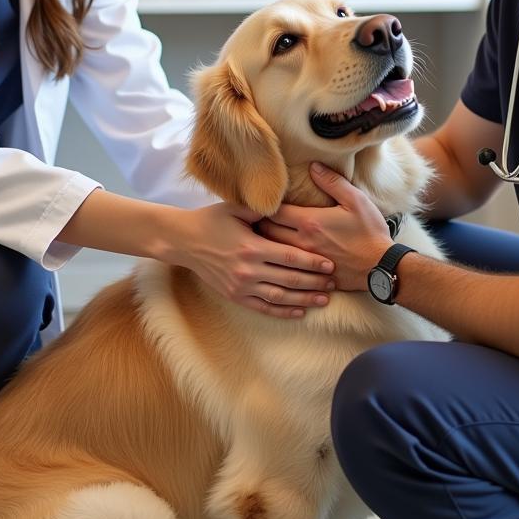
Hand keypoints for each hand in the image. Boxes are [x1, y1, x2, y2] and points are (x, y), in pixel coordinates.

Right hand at [170, 201, 336, 319]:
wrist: (183, 241)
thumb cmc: (211, 220)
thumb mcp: (236, 209)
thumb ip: (263, 210)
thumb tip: (288, 205)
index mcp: (252, 246)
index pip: (290, 257)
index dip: (312, 262)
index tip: (330, 264)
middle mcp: (248, 270)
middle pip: (290, 279)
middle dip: (315, 282)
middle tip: (334, 283)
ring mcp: (241, 286)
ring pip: (280, 297)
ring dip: (304, 300)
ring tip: (324, 300)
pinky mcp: (234, 296)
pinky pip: (263, 307)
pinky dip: (282, 311)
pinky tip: (299, 312)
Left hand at [256, 162, 392, 290]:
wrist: (382, 267)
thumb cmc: (370, 232)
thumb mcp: (355, 200)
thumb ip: (332, 182)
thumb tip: (313, 166)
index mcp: (309, 222)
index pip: (273, 212)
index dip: (265, 206)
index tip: (265, 202)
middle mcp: (302, 242)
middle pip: (267, 233)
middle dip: (261, 224)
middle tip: (260, 217)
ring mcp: (305, 261)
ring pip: (274, 251)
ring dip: (267, 242)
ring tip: (266, 234)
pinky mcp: (311, 275)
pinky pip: (286, 267)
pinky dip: (280, 259)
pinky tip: (281, 255)